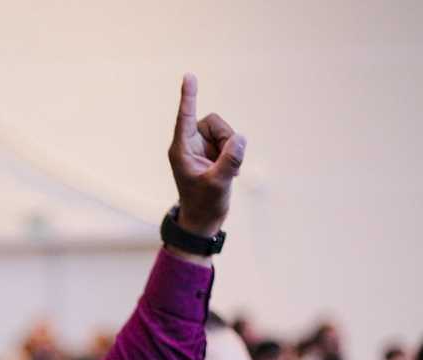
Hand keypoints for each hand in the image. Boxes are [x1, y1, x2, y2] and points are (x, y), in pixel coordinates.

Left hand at [167, 73, 245, 237]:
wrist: (204, 220)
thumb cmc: (204, 204)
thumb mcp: (219, 183)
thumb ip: (230, 159)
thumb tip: (240, 138)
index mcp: (181, 150)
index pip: (185, 118)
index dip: (189, 97)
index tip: (189, 77)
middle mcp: (189, 145)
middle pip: (214, 122)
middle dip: (226, 139)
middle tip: (228, 163)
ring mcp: (201, 147)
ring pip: (224, 131)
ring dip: (232, 149)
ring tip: (229, 171)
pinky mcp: (212, 152)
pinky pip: (229, 140)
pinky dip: (234, 154)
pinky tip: (231, 172)